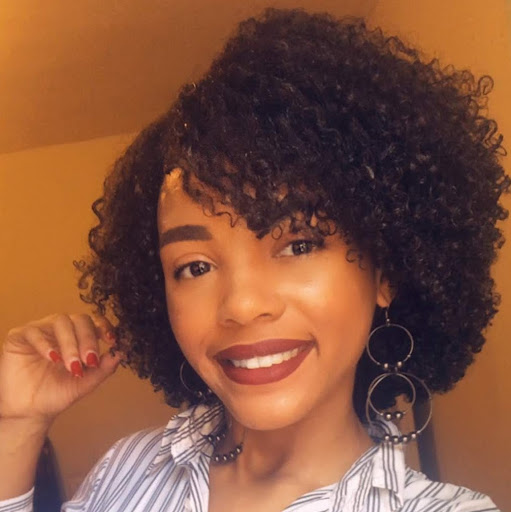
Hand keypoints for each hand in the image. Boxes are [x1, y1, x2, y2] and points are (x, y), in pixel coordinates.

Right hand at [0, 313, 122, 425]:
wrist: (30, 412)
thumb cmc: (58, 394)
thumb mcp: (85, 383)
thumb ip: (103, 368)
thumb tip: (121, 353)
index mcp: (79, 335)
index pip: (95, 322)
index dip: (105, 327)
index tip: (112, 340)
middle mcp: (62, 328)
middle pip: (80, 320)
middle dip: (88, 339)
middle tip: (89, 360)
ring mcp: (41, 330)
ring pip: (60, 322)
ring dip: (69, 343)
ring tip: (72, 365)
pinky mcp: (20, 336)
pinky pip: (33, 331)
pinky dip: (45, 344)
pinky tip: (52, 358)